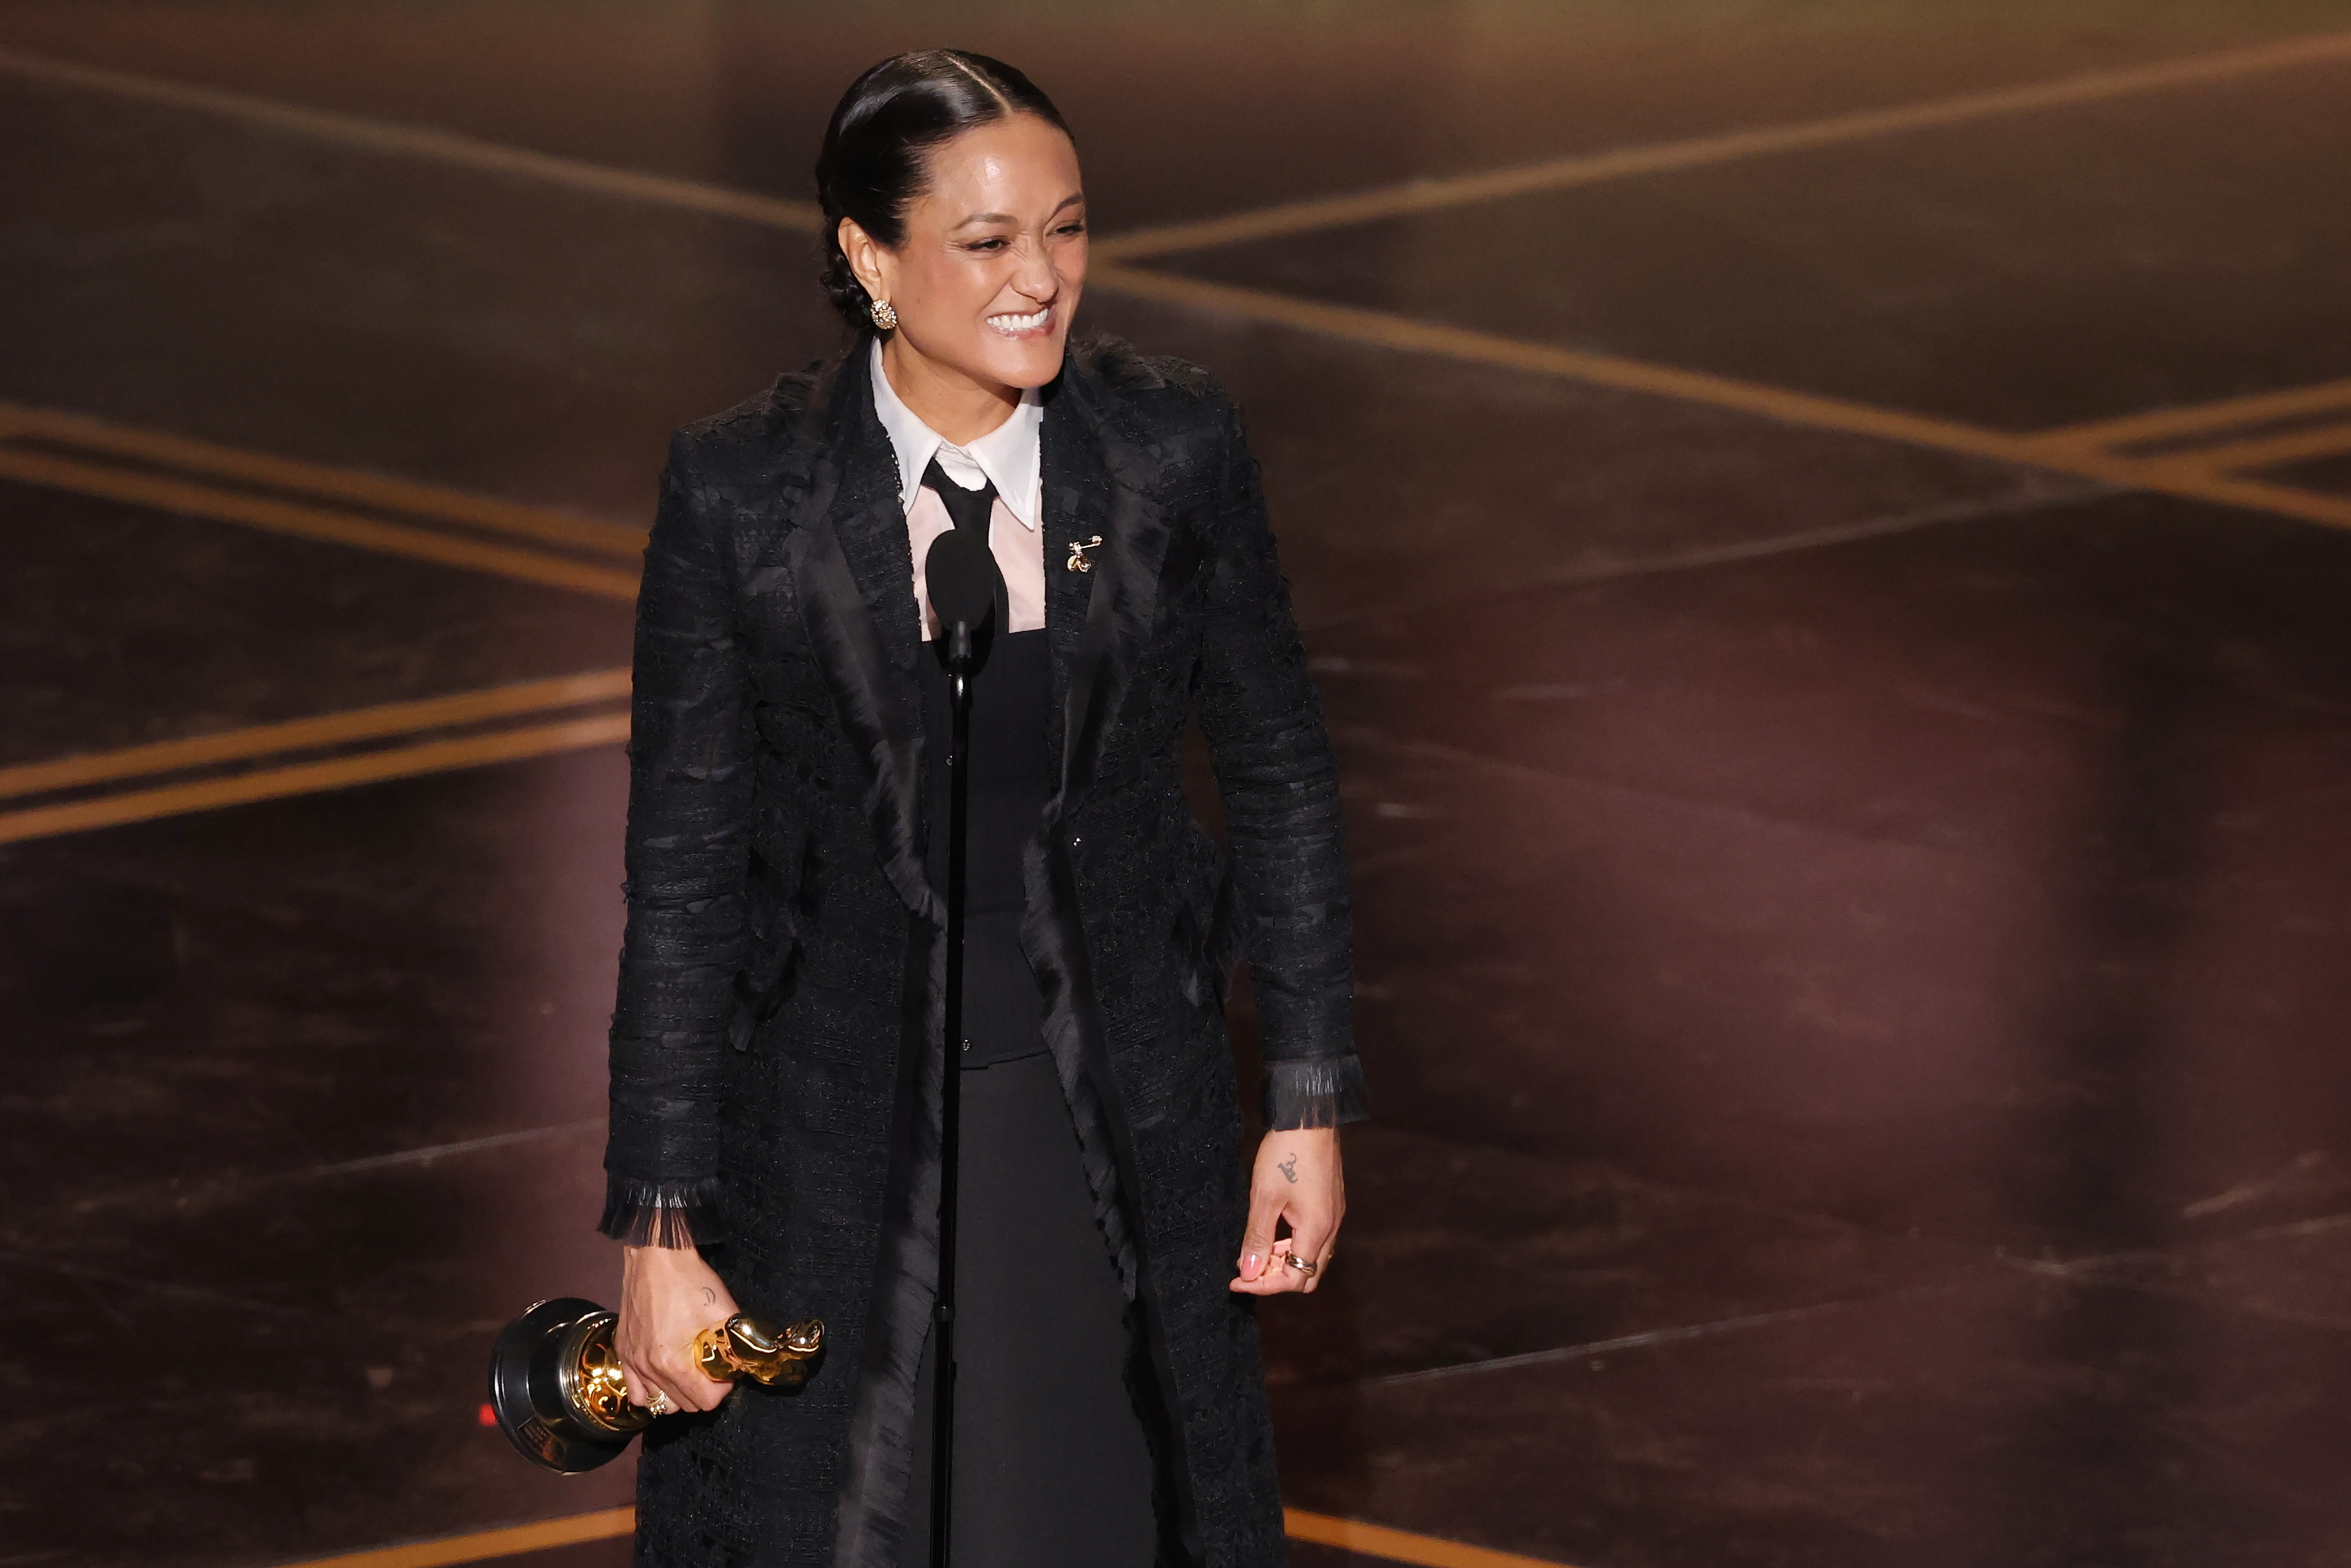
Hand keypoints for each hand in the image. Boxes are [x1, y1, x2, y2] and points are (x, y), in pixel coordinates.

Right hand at [616, 1243, 739, 1413]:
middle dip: (703, 1390)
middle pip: (684, 1405)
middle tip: (711, 1366)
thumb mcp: (724, 1311)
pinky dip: (652, 1390)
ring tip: (689, 1371)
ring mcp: (632, 1362)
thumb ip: (735, 1345)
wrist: (656, 1255)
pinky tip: (664, 1374)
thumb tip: (741, 1368)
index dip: (722, 1388)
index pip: (705, 1402)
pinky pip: (636, 1392)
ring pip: (660, 1403)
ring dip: (679, 1393)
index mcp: (673, 1363)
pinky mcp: (622, 1351)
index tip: (726, 1370)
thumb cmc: (691, 1281)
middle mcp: (648, 1368)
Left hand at [1229, 1127, 1343, 1295]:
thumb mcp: (1264, 1197)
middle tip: (1246, 1269)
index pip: (1295, 1277)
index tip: (1237, 1280)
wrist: (1309, 1117)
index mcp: (1316, 1229)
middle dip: (1276, 1278)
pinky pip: (1314, 1239)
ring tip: (1254, 1251)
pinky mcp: (1330, 1204)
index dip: (1265, 1285)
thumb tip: (1249, 1273)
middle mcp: (1331, 1227)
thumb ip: (1257, 1238)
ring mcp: (1333, 1215)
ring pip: (1312, 1257)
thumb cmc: (1286, 1153)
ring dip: (1283, 1261)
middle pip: (1308, 1273)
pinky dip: (1292, 1245)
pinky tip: (1272, 1234)